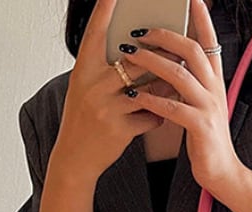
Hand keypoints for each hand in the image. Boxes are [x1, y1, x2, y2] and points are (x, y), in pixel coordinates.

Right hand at [49, 0, 182, 183]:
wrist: (75, 157)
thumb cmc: (84, 119)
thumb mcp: (86, 89)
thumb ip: (107, 72)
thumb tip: (138, 55)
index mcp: (83, 71)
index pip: (95, 33)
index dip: (104, 11)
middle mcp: (92, 86)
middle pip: (134, 62)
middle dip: (157, 59)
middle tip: (176, 53)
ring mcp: (106, 108)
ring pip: (146, 89)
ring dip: (163, 88)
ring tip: (172, 86)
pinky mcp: (119, 129)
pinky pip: (150, 116)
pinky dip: (158, 116)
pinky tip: (158, 116)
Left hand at [118, 0, 243, 193]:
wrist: (222, 172)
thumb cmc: (206, 140)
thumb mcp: (201, 107)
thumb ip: (190, 86)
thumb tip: (171, 65)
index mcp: (215, 82)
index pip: (209, 43)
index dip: (201, 19)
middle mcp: (215, 90)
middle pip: (192, 50)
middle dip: (165, 35)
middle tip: (140, 31)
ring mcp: (209, 108)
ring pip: (179, 74)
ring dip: (152, 62)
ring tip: (129, 56)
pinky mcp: (200, 127)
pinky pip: (173, 107)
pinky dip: (151, 98)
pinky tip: (134, 94)